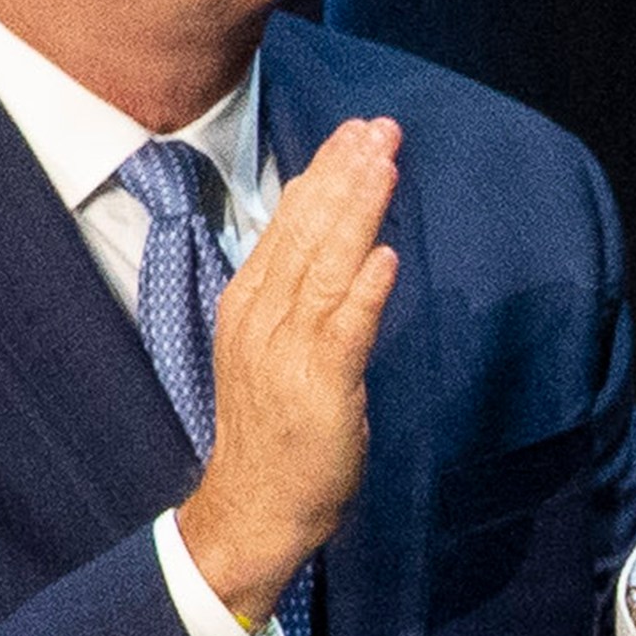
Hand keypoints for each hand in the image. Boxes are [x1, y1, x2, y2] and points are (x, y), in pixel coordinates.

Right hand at [177, 117, 400, 622]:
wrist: (254, 507)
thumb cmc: (272, 426)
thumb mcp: (271, 342)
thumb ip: (294, 288)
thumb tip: (328, 228)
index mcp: (249, 301)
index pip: (288, 222)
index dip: (323, 173)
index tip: (354, 132)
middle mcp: (263, 317)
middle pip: (308, 232)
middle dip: (346, 175)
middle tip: (381, 128)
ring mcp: (288, 351)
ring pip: (327, 267)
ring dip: (358, 212)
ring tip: (385, 165)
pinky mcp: (320, 388)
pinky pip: (344, 331)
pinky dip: (364, 291)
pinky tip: (386, 255)